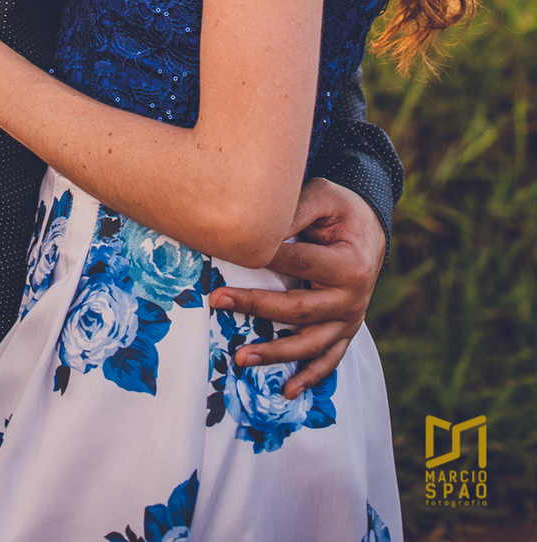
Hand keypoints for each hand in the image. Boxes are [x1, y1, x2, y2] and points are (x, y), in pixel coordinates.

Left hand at [210, 178, 385, 396]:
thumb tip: (260, 230)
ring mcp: (350, 320)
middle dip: (256, 306)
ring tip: (241, 358)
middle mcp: (353, 299)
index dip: (264, 258)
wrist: (369, 229)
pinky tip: (287, 392)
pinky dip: (309, 377)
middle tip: (219, 301)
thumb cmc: (339, 210)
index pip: (299, 263)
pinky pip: (328, 360)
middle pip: (298, 309)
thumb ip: (294, 210)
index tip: (232, 253)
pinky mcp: (344, 332)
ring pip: (310, 344)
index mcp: (350, 265)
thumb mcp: (322, 197)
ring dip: (275, 354)